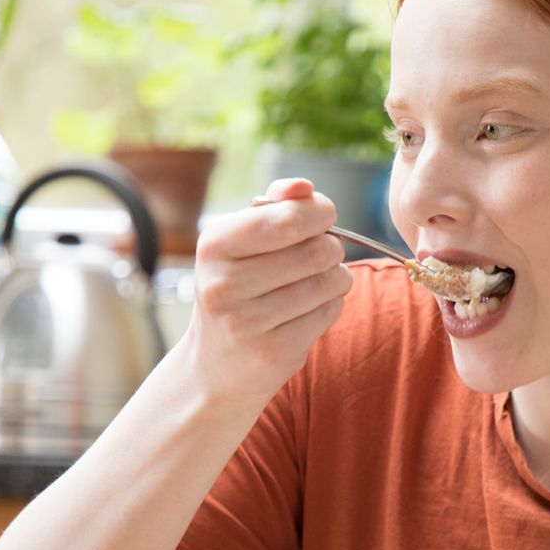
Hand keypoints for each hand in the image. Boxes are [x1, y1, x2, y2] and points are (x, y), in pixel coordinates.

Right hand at [180, 178, 352, 408]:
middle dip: (330, 247)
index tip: (322, 218)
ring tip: (312, 282)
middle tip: (319, 254)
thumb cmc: (238, 287)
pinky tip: (308, 309)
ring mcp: (247, 322)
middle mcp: (224, 284)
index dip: (320, 213)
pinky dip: (330, 305)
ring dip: (335, 277)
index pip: (289, 218)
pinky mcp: (274, 352)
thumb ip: (276, 205)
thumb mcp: (242, 240)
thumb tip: (304, 186)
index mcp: (215, 244)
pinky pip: (330, 311)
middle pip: (318, 250)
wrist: (217, 364)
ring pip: (330, 281)